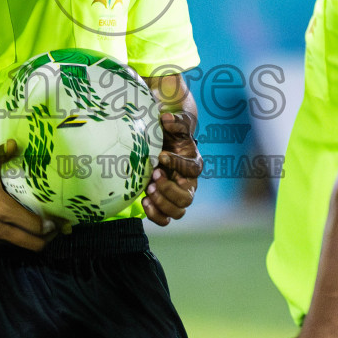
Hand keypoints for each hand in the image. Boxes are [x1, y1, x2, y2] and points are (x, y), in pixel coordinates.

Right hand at [0, 140, 57, 250]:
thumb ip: (3, 153)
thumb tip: (16, 145)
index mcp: (1, 210)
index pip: (36, 227)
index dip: (53, 225)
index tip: (62, 220)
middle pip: (33, 244)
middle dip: (48, 237)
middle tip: (56, 228)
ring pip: (20, 245)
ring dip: (31, 238)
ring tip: (40, 226)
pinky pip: (5, 244)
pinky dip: (15, 238)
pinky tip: (18, 226)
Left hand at [143, 111, 201, 225]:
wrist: (161, 145)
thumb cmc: (169, 135)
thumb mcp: (174, 125)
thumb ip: (175, 121)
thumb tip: (166, 117)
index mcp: (194, 164)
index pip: (193, 169)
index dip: (177, 164)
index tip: (161, 155)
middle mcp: (189, 184)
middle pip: (187, 198)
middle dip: (168, 190)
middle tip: (153, 176)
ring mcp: (177, 196)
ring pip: (178, 212)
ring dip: (162, 204)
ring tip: (148, 190)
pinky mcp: (165, 204)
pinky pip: (165, 219)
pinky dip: (155, 215)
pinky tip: (144, 201)